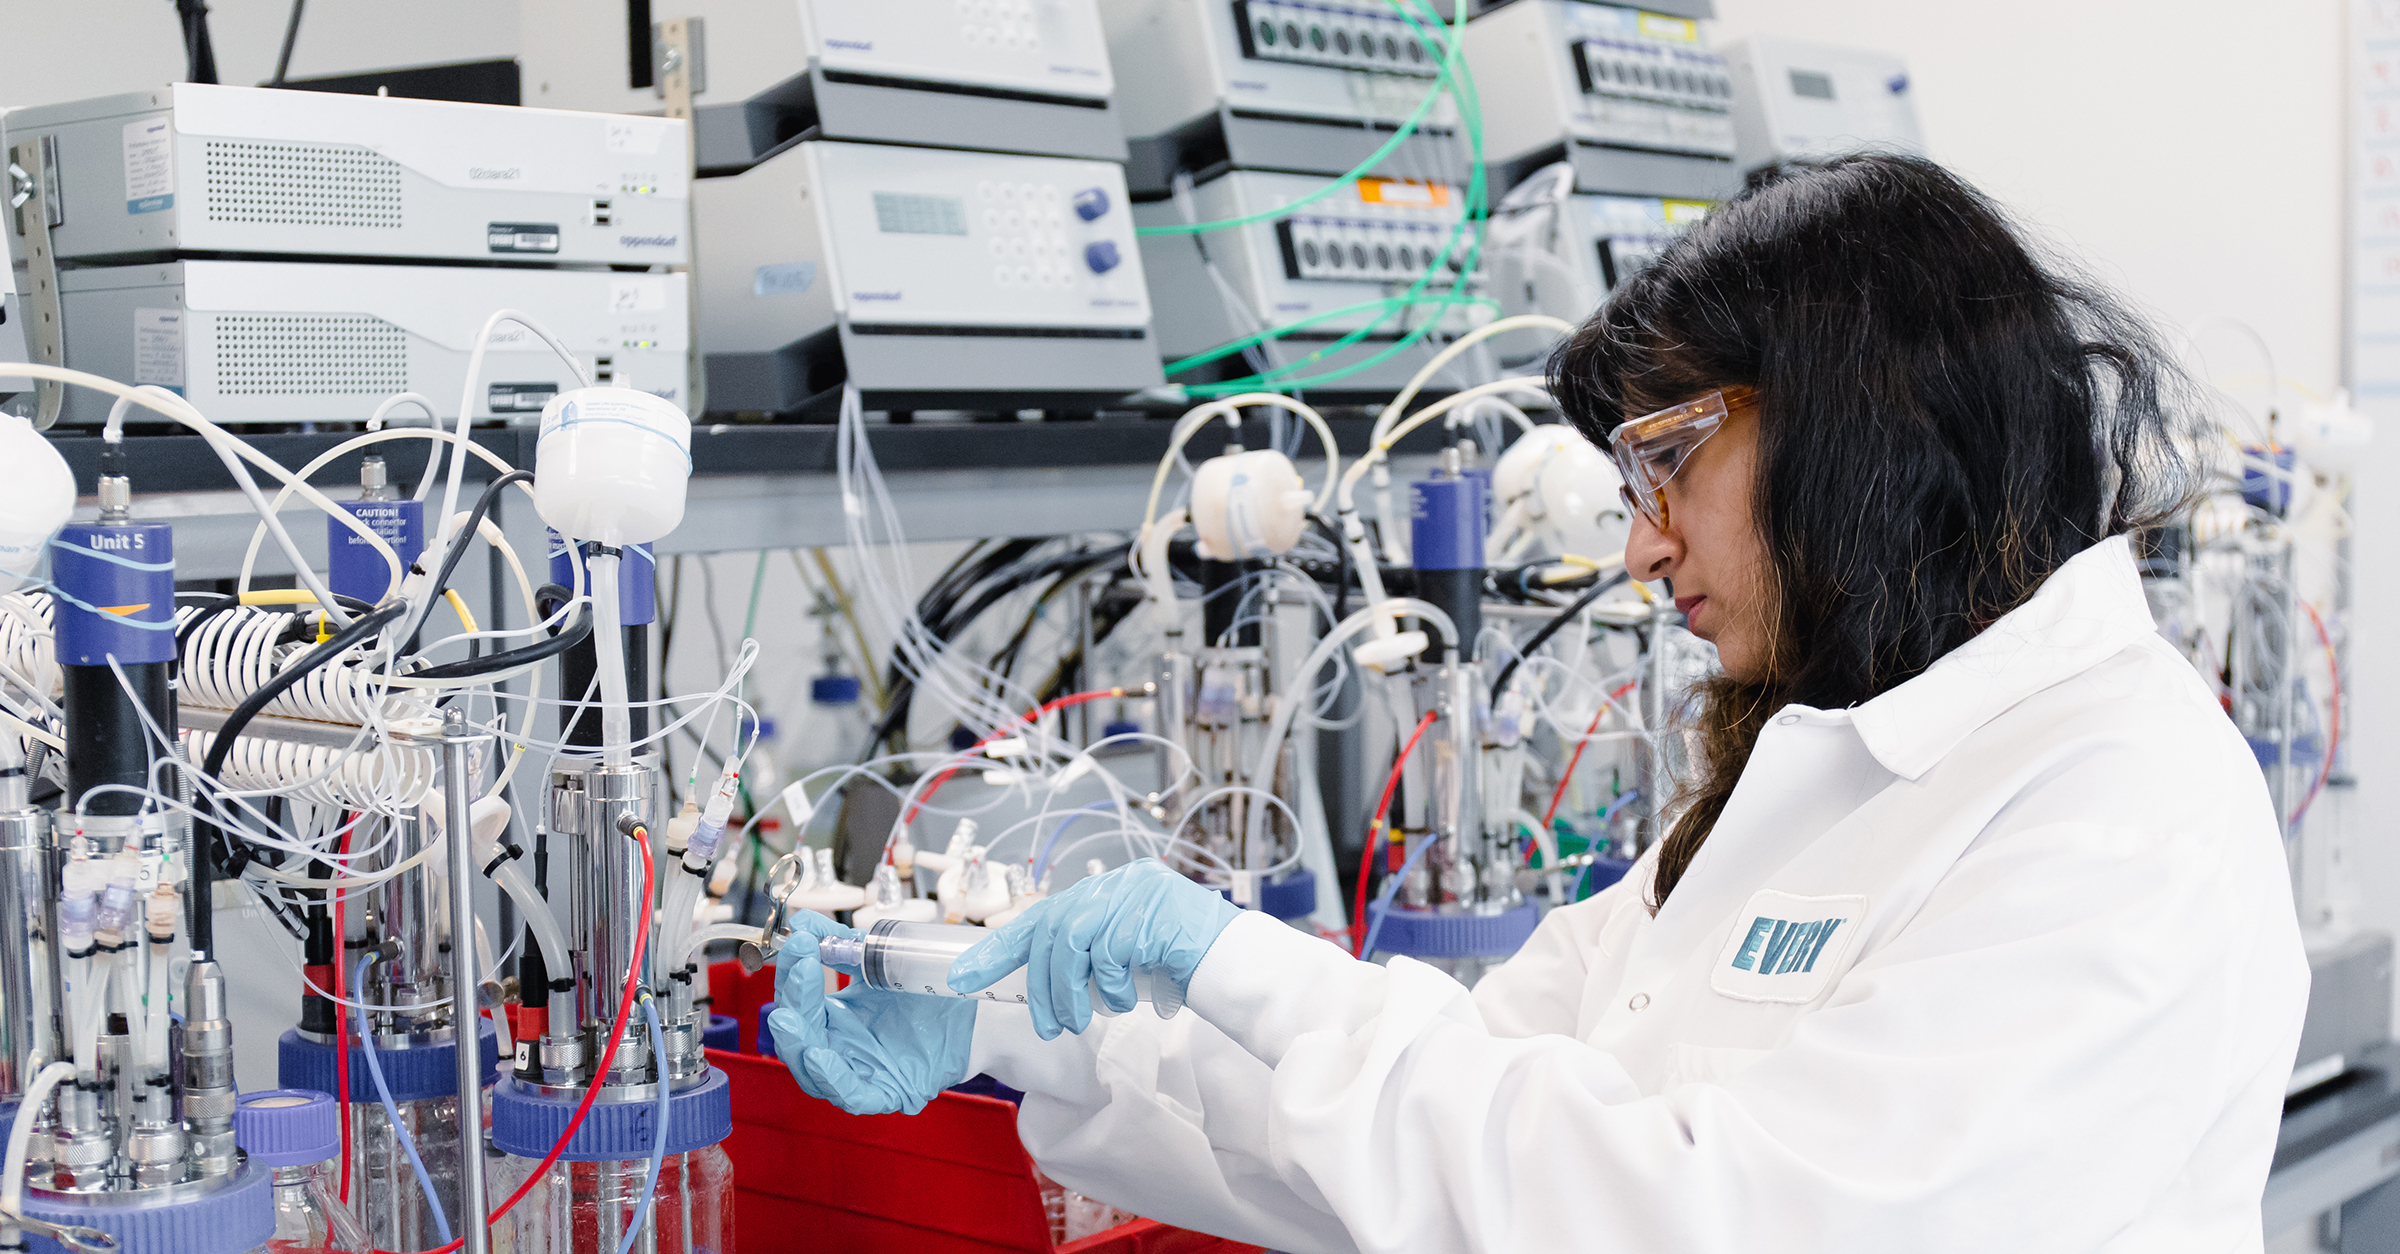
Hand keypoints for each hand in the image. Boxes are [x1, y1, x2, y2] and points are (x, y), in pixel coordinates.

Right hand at [765, 909, 974, 1115]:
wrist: (974, 1016)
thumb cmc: (926, 995)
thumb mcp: (880, 963)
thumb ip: (843, 943)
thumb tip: (803, 921)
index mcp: (832, 1019)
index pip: (797, 999)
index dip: (793, 973)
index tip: (800, 940)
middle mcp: (838, 1048)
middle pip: (798, 1035)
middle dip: (793, 1001)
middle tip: (802, 968)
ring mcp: (858, 1072)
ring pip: (812, 1070)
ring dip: (798, 1042)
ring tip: (789, 1016)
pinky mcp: (884, 1093)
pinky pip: (850, 1093)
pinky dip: (832, 1077)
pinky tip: (820, 1055)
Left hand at [949, 858, 1240, 1040]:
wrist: (1239, 965)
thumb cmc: (1182, 966)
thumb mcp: (1125, 957)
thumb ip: (1089, 956)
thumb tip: (1041, 987)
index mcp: (1106, 890)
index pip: (1040, 915)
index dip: (998, 947)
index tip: (964, 976)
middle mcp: (1117, 884)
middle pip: (1052, 931)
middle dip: (1039, 984)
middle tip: (1045, 1025)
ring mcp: (1134, 894)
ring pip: (1073, 943)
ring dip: (1067, 993)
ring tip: (1075, 1022)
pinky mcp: (1150, 913)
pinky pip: (1108, 955)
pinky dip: (1108, 988)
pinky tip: (1123, 1002)